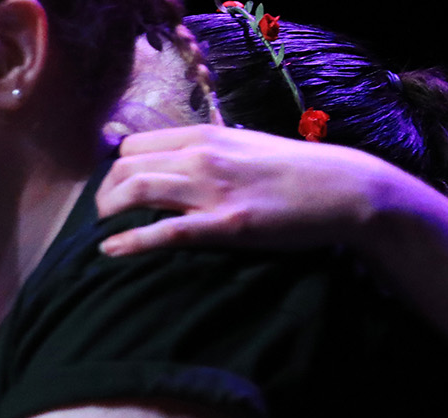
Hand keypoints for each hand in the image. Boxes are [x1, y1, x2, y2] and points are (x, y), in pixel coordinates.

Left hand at [96, 124, 404, 256]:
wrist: (344, 189)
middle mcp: (201, 157)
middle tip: (104, 218)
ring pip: (135, 191)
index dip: (114, 171)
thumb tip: (170, 163)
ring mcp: (212, 190)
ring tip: (103, 233)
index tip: (113, 192)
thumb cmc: (292, 170)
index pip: (132, 147)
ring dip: (108, 214)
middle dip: (104, 195)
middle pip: (124, 169)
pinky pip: (165, 231)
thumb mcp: (243, 146)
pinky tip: (110, 251)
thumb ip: (205, 151)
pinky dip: (130, 241)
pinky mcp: (226, 224)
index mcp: (203, 137)